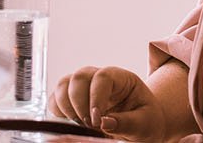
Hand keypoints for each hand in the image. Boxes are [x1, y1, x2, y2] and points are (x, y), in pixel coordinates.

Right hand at [51, 65, 173, 141]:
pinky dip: (57, 110)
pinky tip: (69, 122)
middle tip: (89, 124)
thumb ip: (126, 122)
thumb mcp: (145, 123)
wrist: (142, 124)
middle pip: (79, 77)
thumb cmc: (146, 120)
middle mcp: (101, 78)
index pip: (103, 77)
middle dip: (79, 102)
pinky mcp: (74, 100)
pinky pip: (56, 99)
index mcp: (122, 79)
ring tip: (79, 123)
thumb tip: (103, 122)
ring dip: (66, 105)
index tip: (97, 120)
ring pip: (64, 84)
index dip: (96, 97)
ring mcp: (86, 87)